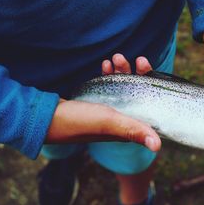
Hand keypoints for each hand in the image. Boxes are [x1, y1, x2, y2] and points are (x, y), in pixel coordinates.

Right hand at [45, 54, 160, 151]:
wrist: (46, 118)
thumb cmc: (79, 123)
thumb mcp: (109, 123)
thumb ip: (132, 130)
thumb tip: (157, 146)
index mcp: (127, 125)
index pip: (148, 104)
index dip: (151, 85)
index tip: (146, 68)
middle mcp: (120, 118)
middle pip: (137, 91)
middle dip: (136, 73)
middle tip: (134, 59)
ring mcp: (107, 109)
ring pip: (122, 86)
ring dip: (122, 71)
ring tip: (115, 58)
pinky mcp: (95, 102)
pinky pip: (107, 85)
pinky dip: (109, 74)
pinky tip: (106, 65)